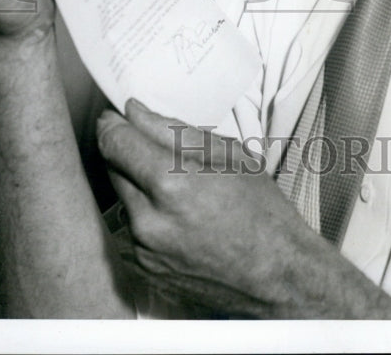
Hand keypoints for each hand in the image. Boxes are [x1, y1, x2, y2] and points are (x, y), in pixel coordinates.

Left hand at [97, 100, 329, 317]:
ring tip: (177, 188)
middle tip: (157, 149)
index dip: (112, 123)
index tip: (116, 115)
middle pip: (112, 168)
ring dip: (136, 185)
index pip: (115, 143)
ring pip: (121, 198)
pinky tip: (178, 216)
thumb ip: (174, 131)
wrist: (278, 277)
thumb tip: (135, 113)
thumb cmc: (263, 213)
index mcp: (172, 186)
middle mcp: (149, 222)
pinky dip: (145, 215)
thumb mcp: (230, 156)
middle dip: (127, 152)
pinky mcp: (144, 270)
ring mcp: (143, 251)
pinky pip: (130, 228)